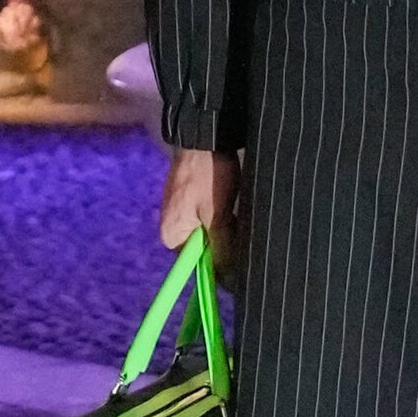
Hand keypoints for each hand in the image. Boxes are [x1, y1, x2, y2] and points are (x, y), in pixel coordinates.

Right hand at [158, 146, 241, 282]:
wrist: (205, 133)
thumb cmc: (209, 176)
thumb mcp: (218, 217)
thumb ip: (222, 251)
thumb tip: (228, 283)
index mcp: (172, 237)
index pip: (200, 267)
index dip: (223, 265)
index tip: (244, 256)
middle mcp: (173, 229)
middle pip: (206, 251)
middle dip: (228, 244)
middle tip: (245, 229)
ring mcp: (181, 213)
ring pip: (212, 234)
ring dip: (229, 229)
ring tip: (242, 215)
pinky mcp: (192, 200)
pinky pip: (211, 219)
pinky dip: (225, 216)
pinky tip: (236, 205)